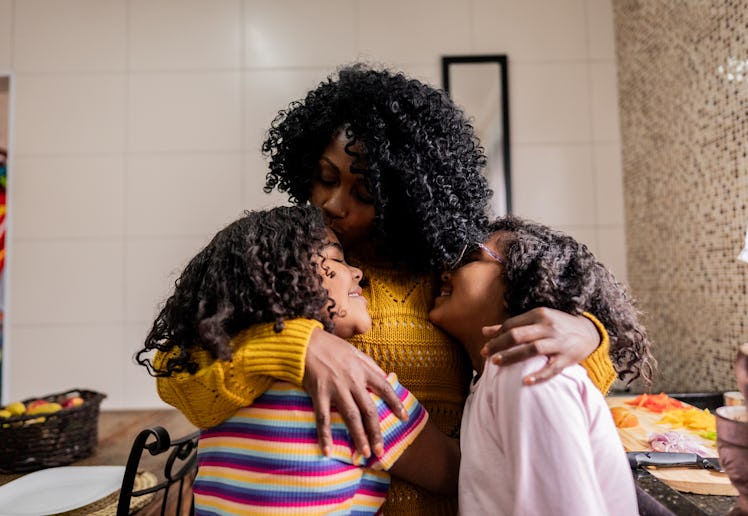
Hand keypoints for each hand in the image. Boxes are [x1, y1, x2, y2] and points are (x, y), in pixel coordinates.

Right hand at [302, 328, 406, 457]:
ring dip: (359, 437)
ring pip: (351, 417)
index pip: (385, 388)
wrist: (304, 343)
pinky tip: (327, 451)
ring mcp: (336, 388)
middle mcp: (352, 381)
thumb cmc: (330, 346)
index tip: (404, 418)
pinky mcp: (319, 394)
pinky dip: (325, 436)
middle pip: (369, 410)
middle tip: (381, 451)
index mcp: (363, 370)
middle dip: (376, 432)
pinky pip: (323, 418)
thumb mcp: (354, 351)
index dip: (395, 403)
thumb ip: (370, 364)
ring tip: (365, 454)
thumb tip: (385, 376)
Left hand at [480, 307, 599, 384]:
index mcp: (539, 315)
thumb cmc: (556, 326)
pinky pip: (552, 368)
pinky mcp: (567, 358)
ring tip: (497, 363)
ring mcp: (558, 342)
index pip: (512, 324)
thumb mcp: (536, 320)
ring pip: (532, 349)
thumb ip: (512, 325)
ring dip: (513, 356)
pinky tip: (525, 381)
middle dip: (499, 345)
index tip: (485, 346)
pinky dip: (539, 375)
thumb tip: (485, 331)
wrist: (589, 333)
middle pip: (519, 335)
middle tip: (486, 355)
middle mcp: (548, 327)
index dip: (497, 335)